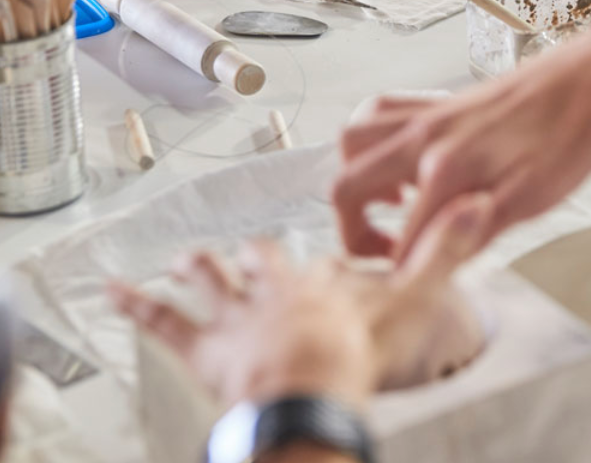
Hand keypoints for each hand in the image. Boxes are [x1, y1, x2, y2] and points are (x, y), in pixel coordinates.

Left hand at [109, 193, 491, 411]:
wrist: (311, 386)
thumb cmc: (358, 348)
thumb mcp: (416, 299)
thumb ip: (446, 251)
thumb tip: (478, 204)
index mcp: (320, 279)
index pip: (327, 262)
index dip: (333, 265)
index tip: (338, 264)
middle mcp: (274, 289)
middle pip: (263, 262)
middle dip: (257, 256)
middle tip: (250, 248)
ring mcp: (237, 317)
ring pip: (213, 283)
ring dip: (199, 269)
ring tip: (185, 258)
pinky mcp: (204, 347)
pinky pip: (164, 322)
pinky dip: (137, 304)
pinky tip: (112, 291)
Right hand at [334, 36, 590, 259]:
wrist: (580, 81)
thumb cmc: (566, 138)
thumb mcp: (532, 200)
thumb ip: (476, 232)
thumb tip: (436, 265)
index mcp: (447, 169)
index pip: (402, 238)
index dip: (401, 274)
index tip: (410, 293)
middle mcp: (421, 139)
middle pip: (347, 186)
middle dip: (352, 231)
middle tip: (382, 252)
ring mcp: (421, 116)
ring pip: (351, 142)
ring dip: (357, 179)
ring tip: (389, 202)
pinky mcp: (428, 103)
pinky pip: (375, 113)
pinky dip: (372, 141)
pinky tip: (402, 160)